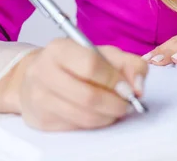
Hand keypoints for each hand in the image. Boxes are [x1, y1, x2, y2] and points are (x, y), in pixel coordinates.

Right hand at [10, 39, 147, 130]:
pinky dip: (95, 123)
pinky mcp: (41, 120)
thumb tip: (139, 86)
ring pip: (83, 116)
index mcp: (60, 49)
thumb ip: (127, 63)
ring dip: (107, 116)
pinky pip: (76, 127)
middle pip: (88, 96)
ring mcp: (40, 97)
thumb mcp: (102, 53)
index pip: (91, 65)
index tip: (129, 88)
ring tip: (116, 110)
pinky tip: (99, 114)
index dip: (114, 80)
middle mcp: (45, 71)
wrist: (37, 75)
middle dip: (114, 104)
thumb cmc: (74, 62)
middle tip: (127, 104)